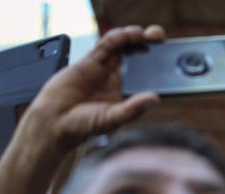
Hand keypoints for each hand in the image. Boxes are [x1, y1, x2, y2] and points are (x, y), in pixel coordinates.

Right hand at [19, 25, 163, 154]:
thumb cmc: (81, 128)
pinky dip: (116, 38)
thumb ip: (132, 109)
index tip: (172, 59)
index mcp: (127, 97)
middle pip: (138, 59)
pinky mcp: (88, 63)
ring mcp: (104, 71)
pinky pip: (105, 46)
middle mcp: (118, 82)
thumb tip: (155, 98)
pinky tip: (126, 34)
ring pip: (123, 49)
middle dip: (150, 47)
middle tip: (160, 39)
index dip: (159, 68)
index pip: (148, 78)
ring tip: (145, 34)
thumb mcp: (111, 120)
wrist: (52, 122)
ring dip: (134, 38)